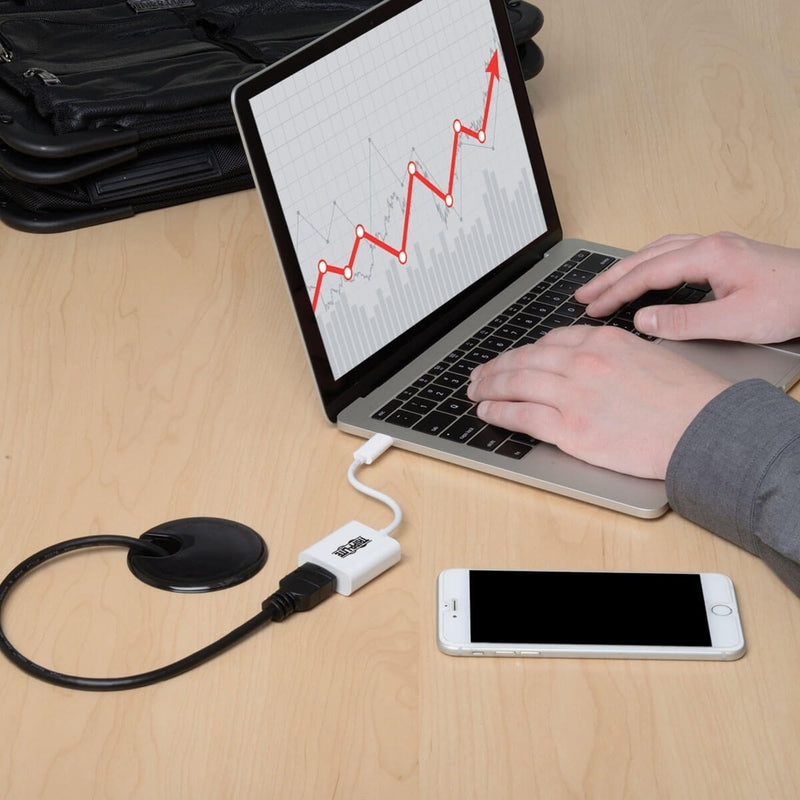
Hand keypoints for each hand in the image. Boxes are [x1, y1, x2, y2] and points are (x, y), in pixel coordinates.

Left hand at [467, 326, 729, 479]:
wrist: (704, 429)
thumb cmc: (688, 398)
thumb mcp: (650, 356)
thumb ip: (614, 354)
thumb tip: (592, 360)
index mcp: (602, 341)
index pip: (550, 341)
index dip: (524, 352)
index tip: (513, 358)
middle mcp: (582, 362)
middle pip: (525, 360)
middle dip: (496, 367)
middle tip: (479, 374)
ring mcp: (573, 394)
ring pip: (516, 384)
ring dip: (489, 387)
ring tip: (475, 391)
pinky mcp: (571, 428)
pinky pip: (522, 416)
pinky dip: (499, 412)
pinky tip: (487, 411)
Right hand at [576, 232, 799, 343]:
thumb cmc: (791, 303)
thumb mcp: (735, 320)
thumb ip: (684, 321)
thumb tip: (643, 321)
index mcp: (708, 255)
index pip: (647, 273)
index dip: (615, 292)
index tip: (593, 308)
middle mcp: (708, 244)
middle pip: (645, 257)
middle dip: (610, 277)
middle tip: (583, 295)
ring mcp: (715, 246)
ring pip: (656, 252)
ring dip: (627, 269)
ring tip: (603, 285)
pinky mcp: (722, 255)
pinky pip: (671, 253)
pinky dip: (647, 265)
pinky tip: (643, 275)